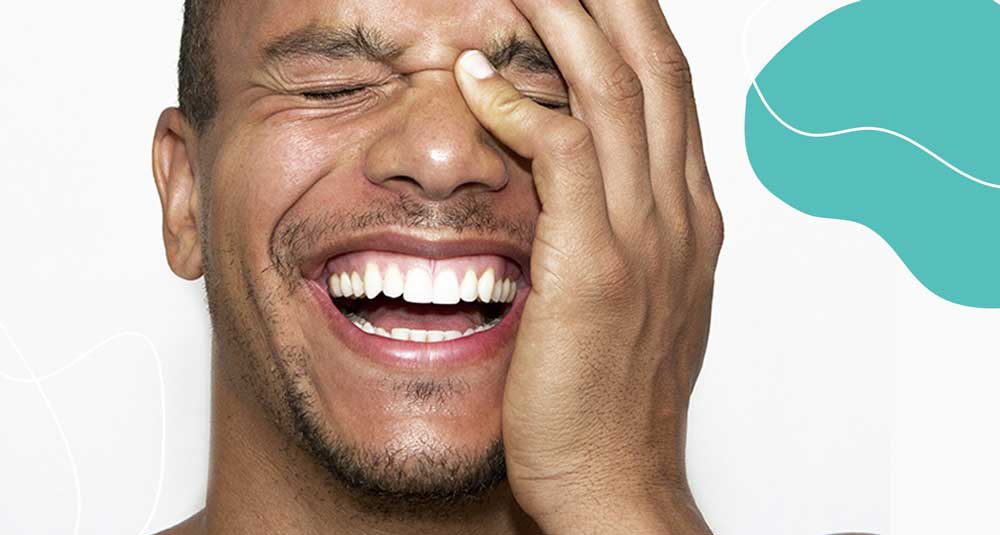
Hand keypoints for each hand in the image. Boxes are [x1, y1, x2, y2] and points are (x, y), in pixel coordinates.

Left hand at [454, 1, 721, 532]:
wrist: (614, 483)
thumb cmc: (608, 401)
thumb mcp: (630, 300)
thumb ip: (616, 230)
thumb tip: (573, 184)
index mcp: (688, 216)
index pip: (668, 88)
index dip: (631, 24)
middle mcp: (679, 213)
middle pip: (653, 65)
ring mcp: (646, 238)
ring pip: (612, 92)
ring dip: (563, 22)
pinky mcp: (596, 270)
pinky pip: (560, 157)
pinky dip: (520, 108)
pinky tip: (475, 81)